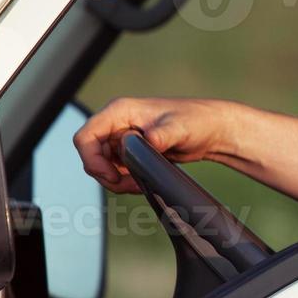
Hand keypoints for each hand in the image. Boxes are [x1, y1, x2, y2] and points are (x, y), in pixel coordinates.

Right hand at [73, 96, 236, 193]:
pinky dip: (124, 181)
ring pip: (102, 165)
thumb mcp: (180, 127)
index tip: (111, 176)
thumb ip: (162, 135)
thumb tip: (148, 141)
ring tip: (139, 185)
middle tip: (129, 185)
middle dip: (106, 174)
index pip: (86, 136)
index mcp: (120, 111)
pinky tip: (142, 183)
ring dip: (116, 180)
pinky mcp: (131, 151)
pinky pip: (116, 170)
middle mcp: (117, 123)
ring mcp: (123, 138)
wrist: (212, 130)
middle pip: (92, 155)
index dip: (91, 159)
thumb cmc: (197, 120)